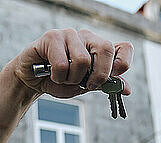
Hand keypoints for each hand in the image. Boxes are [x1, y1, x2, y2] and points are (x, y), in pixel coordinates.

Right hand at [11, 28, 132, 98]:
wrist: (34, 81)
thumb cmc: (60, 81)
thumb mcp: (86, 86)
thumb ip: (105, 85)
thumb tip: (126, 90)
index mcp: (99, 47)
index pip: (125, 47)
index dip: (123, 63)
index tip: (112, 79)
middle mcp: (88, 37)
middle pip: (106, 49)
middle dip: (98, 75)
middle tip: (87, 85)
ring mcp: (70, 34)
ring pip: (82, 60)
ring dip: (72, 79)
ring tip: (63, 78)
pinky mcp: (52, 36)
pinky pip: (62, 64)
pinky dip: (58, 77)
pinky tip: (51, 74)